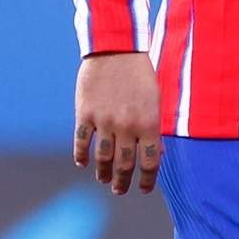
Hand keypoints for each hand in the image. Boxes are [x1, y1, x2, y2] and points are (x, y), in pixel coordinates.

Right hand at [75, 51, 162, 195]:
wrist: (116, 48)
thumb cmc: (140, 74)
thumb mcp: (154, 99)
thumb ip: (153, 126)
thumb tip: (156, 153)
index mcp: (149, 122)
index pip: (150, 162)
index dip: (147, 180)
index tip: (144, 189)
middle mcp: (126, 126)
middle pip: (124, 165)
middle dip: (122, 182)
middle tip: (120, 190)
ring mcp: (104, 121)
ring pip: (102, 158)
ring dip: (103, 173)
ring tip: (103, 179)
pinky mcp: (85, 114)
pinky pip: (81, 143)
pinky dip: (81, 156)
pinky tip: (83, 163)